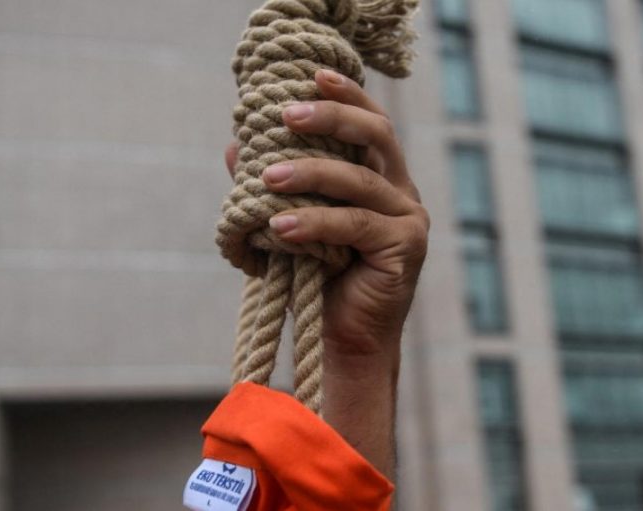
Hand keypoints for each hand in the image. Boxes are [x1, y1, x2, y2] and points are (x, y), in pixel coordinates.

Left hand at [224, 69, 428, 377]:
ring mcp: (409, 220)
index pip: (371, 125)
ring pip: (359, 182)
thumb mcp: (292, 225)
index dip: (346, 96)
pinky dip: (315, 223)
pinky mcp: (405, 248)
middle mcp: (402, 192)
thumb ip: (274, 188)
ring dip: (309, 175)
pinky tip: (279, 228)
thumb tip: (233, 148)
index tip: (311, 77)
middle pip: (377, 137)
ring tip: (266, 179)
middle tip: (286, 115)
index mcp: (382, 180)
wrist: (344, 339)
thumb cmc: (319, 280)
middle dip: (331, 119)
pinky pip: (355, 225)